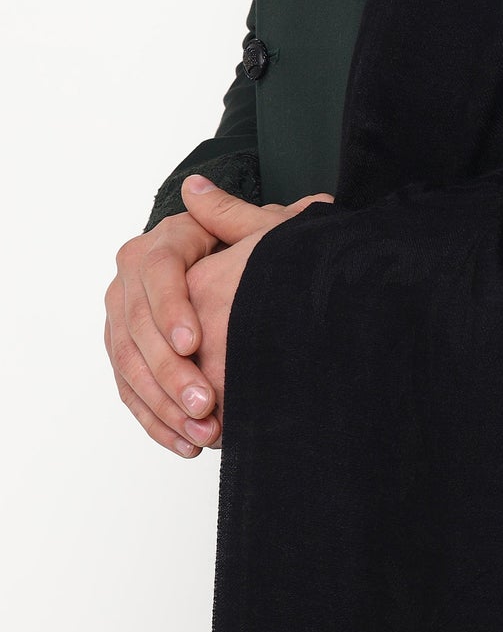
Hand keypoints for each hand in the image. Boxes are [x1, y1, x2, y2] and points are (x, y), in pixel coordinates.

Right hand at [105, 178, 332, 459]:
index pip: (157, 276)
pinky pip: (131, 393)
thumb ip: (237, 216)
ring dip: (165, 406)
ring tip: (204, 433)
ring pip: (130, 368)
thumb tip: (207, 187)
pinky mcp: (126, 356)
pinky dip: (157, 422)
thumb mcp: (253, 232)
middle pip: (137, 330)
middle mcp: (127, 283)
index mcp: (155, 248)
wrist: (221, 273)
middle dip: (171, 373)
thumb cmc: (247, 251)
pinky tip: (188, 444)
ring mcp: (121, 322)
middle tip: (206, 404)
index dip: (173, 311)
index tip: (196, 343)